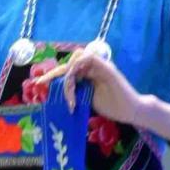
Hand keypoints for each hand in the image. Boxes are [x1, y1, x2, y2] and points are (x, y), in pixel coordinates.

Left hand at [35, 42, 169, 143]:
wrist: (131, 111)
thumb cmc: (111, 106)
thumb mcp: (86, 98)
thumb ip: (75, 90)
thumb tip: (59, 89)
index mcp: (89, 72)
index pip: (68, 68)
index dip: (52, 74)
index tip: (38, 83)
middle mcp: (95, 66)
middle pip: (70, 60)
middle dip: (55, 72)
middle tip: (42, 83)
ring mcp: (102, 66)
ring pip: (77, 58)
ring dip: (68, 76)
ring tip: (70, 96)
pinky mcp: (108, 69)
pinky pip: (89, 59)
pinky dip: (77, 70)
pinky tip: (73, 85)